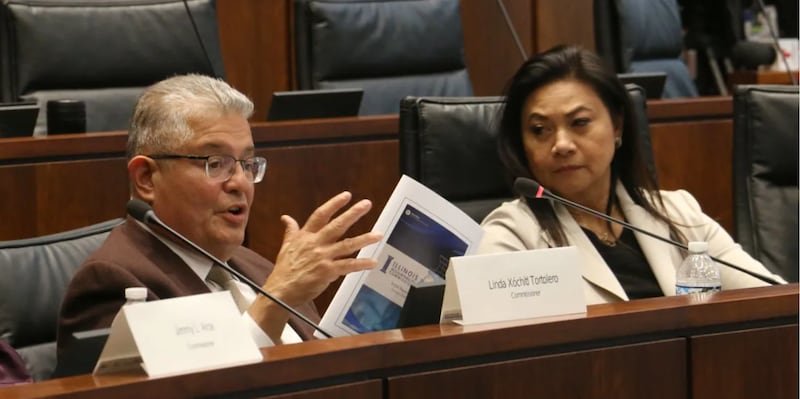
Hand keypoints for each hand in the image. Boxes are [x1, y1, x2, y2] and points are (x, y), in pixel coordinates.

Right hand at [263, 191, 381, 306]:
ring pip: (347, 245)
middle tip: (366, 204)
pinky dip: (361, 264)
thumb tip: (286, 217)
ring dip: (364, 239)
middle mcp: (315, 244)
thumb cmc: (284, 270)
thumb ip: (290, 231)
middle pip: (337, 225)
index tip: (346, 196)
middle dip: (353, 214)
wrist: (280, 291)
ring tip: (378, 235)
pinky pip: (348, 266)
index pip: (321, 215)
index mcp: (305, 236)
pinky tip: (373, 262)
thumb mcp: (285, 246)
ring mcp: (322, 257)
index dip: (334, 204)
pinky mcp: (327, 272)